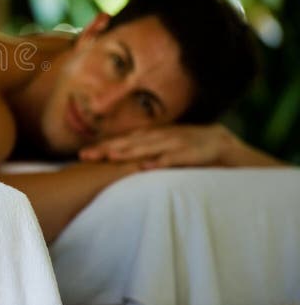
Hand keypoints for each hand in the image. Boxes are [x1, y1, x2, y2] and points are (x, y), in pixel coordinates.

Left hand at [78, 123, 237, 168]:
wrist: (222, 143)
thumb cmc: (188, 149)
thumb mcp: (163, 149)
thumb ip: (144, 153)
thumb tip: (119, 162)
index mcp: (152, 137)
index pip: (123, 141)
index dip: (103, 147)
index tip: (82, 155)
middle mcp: (160, 137)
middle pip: (130, 143)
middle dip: (107, 149)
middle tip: (86, 156)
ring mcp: (176, 143)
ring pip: (148, 147)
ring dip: (129, 152)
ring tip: (111, 158)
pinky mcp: (192, 152)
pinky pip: (175, 158)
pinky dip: (161, 161)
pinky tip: (147, 167)